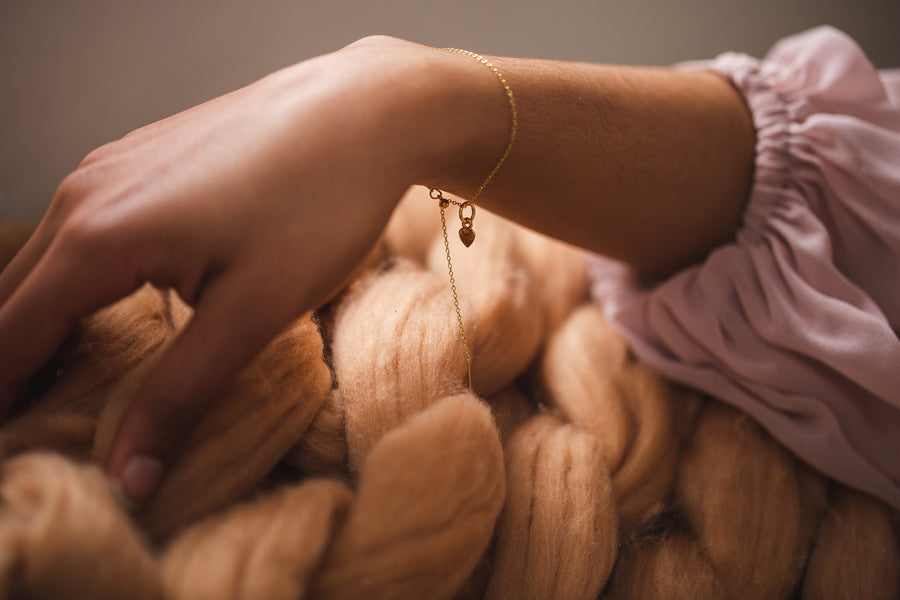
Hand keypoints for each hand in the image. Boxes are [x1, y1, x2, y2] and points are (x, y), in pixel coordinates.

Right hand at [0, 36, 440, 502]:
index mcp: (98, 237)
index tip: (7, 450)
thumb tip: (128, 476)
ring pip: (48, 261)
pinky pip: (84, 229)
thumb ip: (178, 395)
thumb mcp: (251, 314)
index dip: (1, 399)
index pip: (11, 338)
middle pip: (16, 299)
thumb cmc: (317, 207)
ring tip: (67, 384)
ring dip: (44, 324)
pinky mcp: (143, 158)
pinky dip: (78, 281)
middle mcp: (86, 195)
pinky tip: (108, 310)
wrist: (365, 112)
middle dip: (15, 366)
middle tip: (36, 427)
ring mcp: (112, 167)